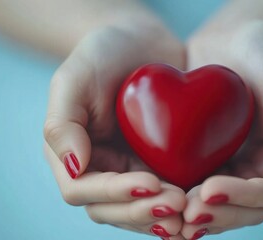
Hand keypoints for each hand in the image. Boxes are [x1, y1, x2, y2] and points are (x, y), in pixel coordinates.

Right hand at [43, 24, 187, 238]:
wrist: (143, 41)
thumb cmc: (103, 54)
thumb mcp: (74, 79)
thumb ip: (62, 124)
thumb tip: (74, 169)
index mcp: (75, 155)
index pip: (84, 190)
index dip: (115, 193)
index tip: (150, 182)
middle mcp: (102, 169)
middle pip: (114, 210)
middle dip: (144, 211)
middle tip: (178, 202)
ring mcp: (131, 170)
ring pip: (141, 210)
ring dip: (162, 216)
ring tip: (190, 210)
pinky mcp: (160, 165)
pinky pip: (167, 193)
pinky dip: (181, 206)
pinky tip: (200, 204)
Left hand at [180, 20, 262, 237]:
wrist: (232, 38)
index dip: (245, 198)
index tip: (211, 188)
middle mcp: (258, 170)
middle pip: (243, 211)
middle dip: (217, 215)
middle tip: (186, 212)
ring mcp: (229, 167)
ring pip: (216, 206)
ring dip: (196, 215)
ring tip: (171, 213)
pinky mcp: (202, 159)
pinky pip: (191, 185)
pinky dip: (177, 197)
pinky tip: (156, 197)